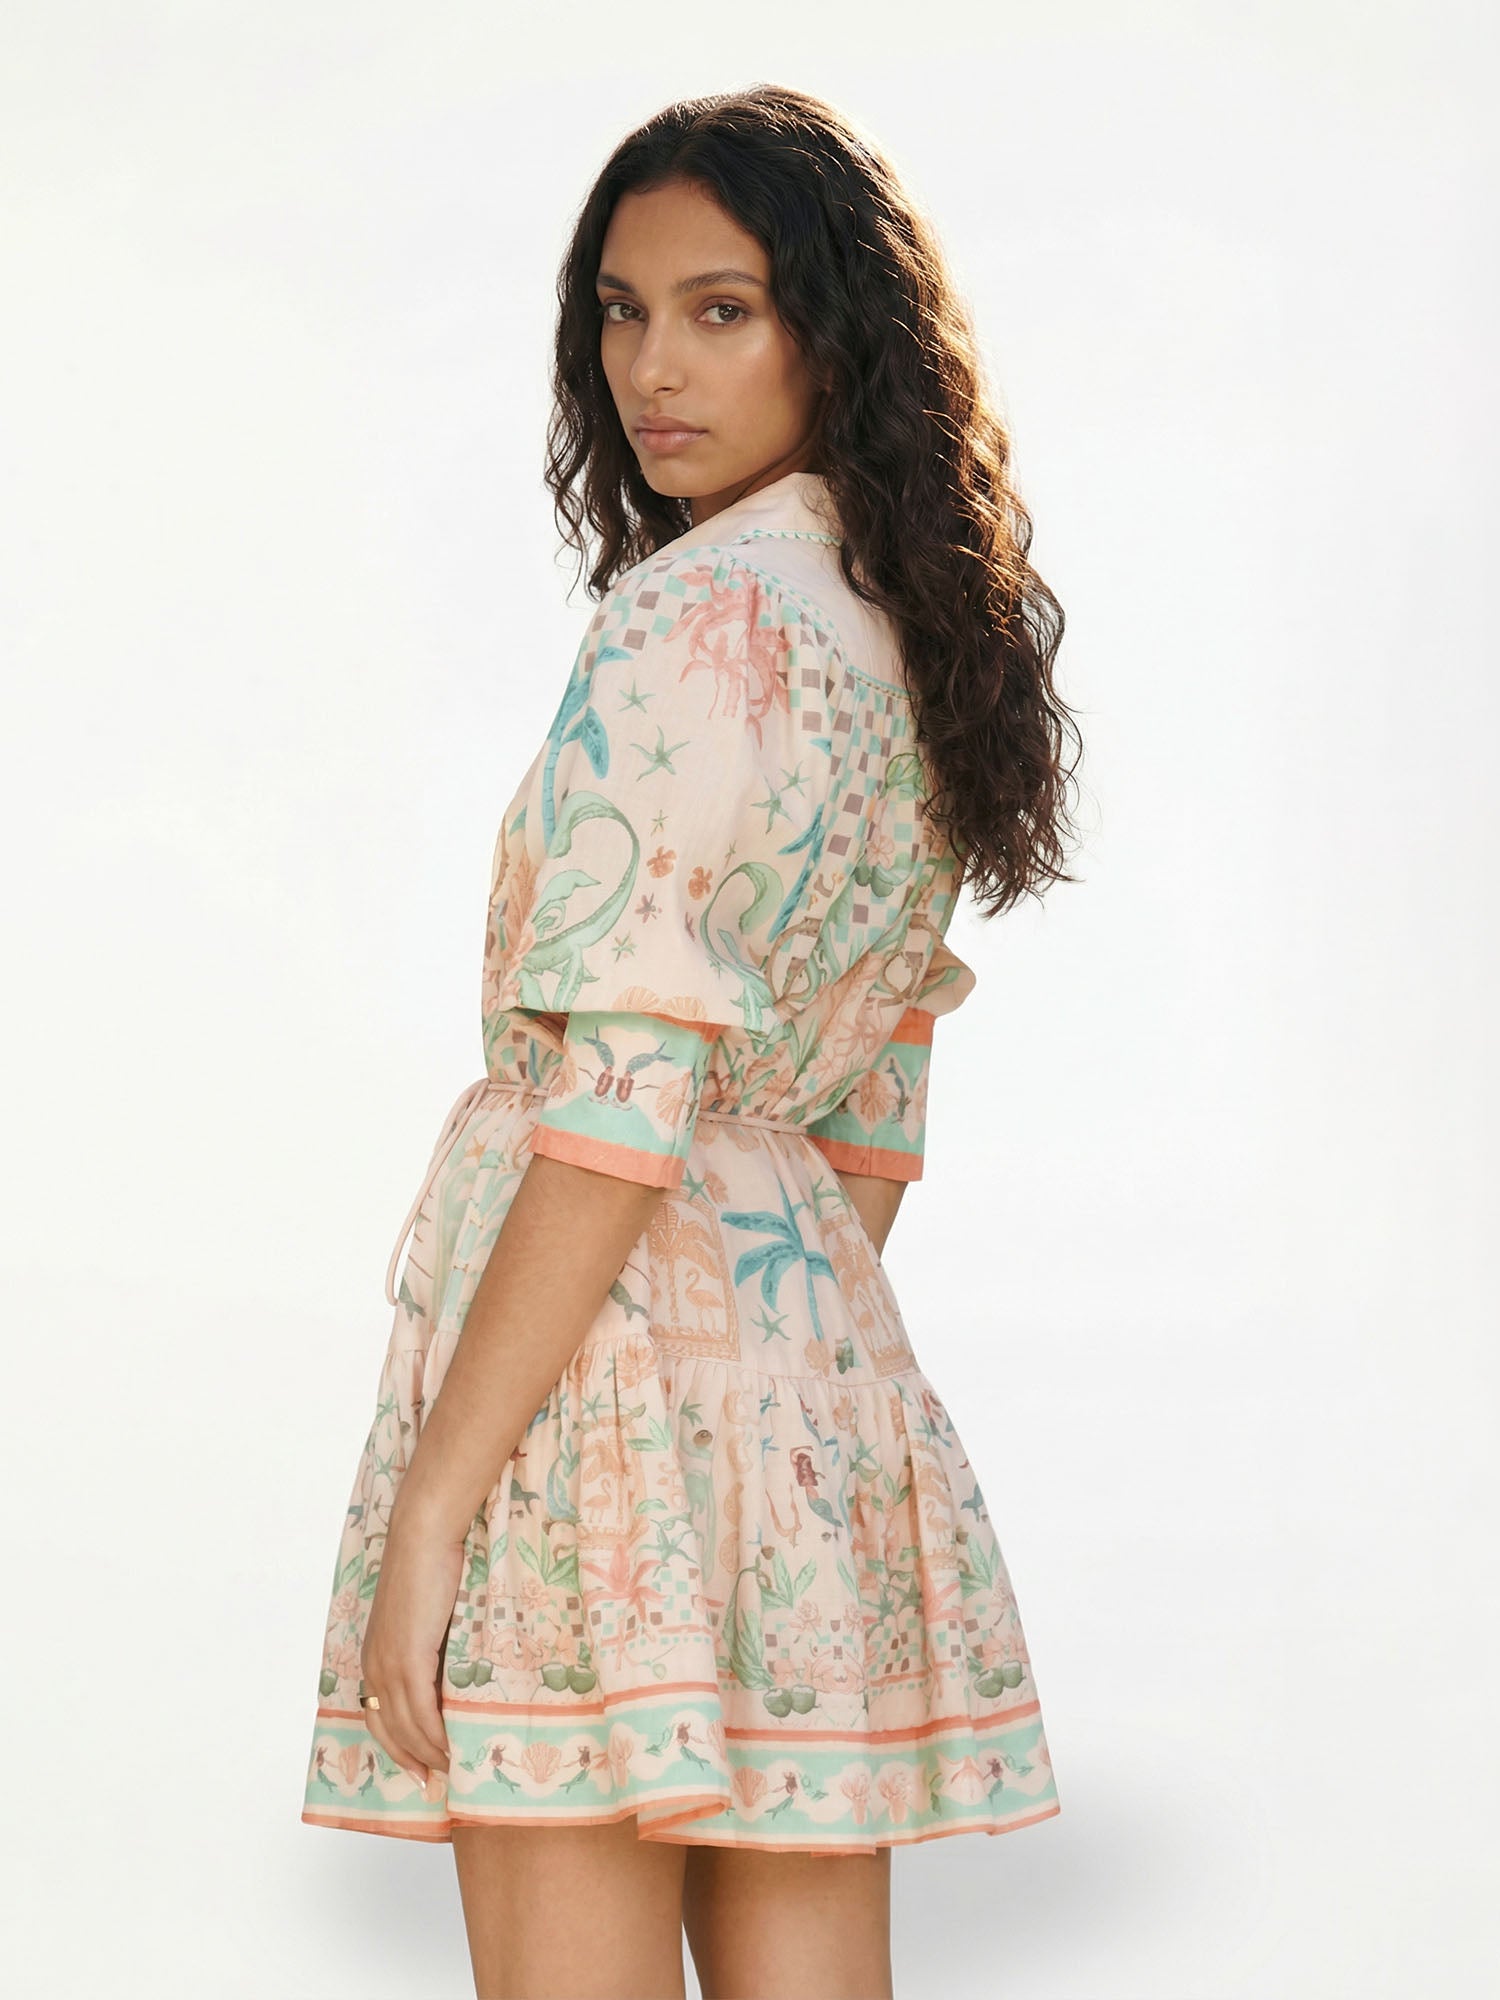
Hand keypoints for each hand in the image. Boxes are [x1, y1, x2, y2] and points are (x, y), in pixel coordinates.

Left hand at [359, 1512, 464, 1789]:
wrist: (422, 1538)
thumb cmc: (427, 1566)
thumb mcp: (421, 1616)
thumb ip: (426, 1645)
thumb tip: (449, 1672)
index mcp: (373, 1657)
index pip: (378, 1717)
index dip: (397, 1748)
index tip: (418, 1769)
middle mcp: (375, 1667)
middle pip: (391, 1731)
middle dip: (413, 1761)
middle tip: (437, 1783)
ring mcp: (390, 1664)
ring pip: (407, 1728)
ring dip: (431, 1753)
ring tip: (455, 1769)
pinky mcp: (409, 1658)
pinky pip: (422, 1712)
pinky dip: (436, 1736)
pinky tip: (453, 1749)